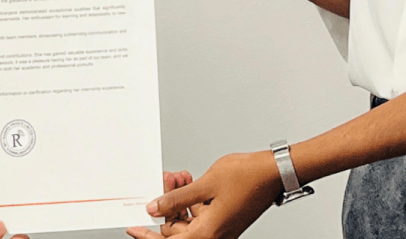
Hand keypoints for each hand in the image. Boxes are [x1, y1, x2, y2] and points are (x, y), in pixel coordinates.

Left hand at [126, 152, 281, 238]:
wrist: (272, 173)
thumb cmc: (246, 178)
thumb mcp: (205, 184)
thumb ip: (177, 199)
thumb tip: (155, 208)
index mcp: (208, 233)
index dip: (148, 236)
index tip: (133, 228)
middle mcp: (214, 235)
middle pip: (178, 230)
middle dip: (167, 205)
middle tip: (165, 181)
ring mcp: (220, 228)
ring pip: (188, 221)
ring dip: (180, 199)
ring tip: (178, 177)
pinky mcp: (224, 220)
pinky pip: (200, 215)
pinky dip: (192, 199)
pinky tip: (189, 181)